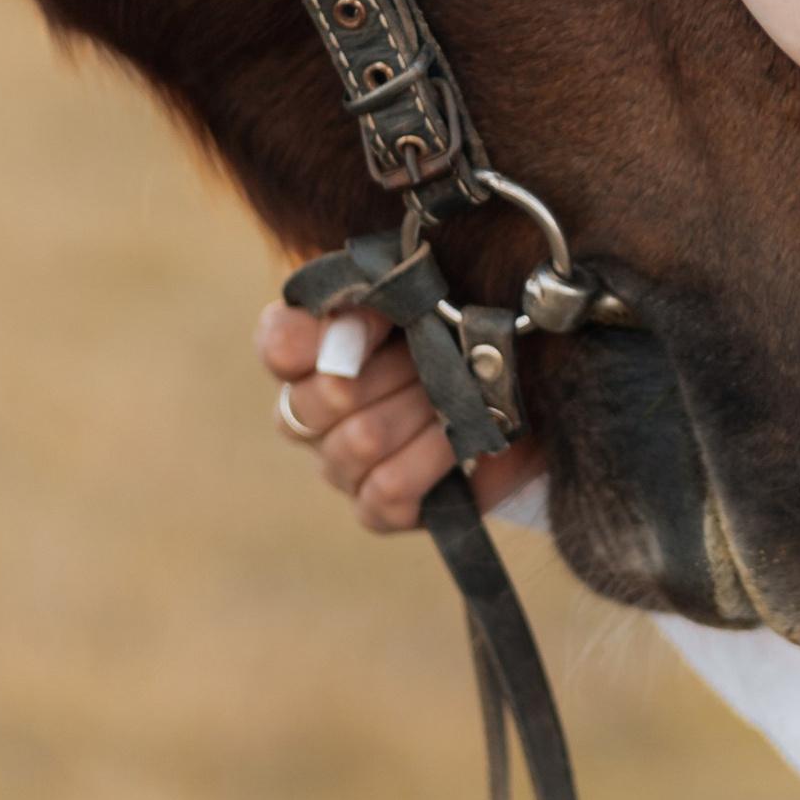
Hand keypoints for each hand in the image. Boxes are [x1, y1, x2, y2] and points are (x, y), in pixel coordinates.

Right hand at [257, 299, 543, 535]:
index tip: (381, 317)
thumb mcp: (429, 297)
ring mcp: (339, 464)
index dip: (319, 335)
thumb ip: (384, 291)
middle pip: (319, 397)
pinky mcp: (375, 508)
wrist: (519, 396)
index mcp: (312, 347)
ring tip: (458, 395)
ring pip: (358, 442)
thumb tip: (363, 313)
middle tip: (438, 353)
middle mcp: (311, 411)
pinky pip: (386, 490)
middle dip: (394, 373)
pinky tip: (459, 440)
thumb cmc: (463, 334)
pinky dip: (432, 459)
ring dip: (422, 411)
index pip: (280, 343)